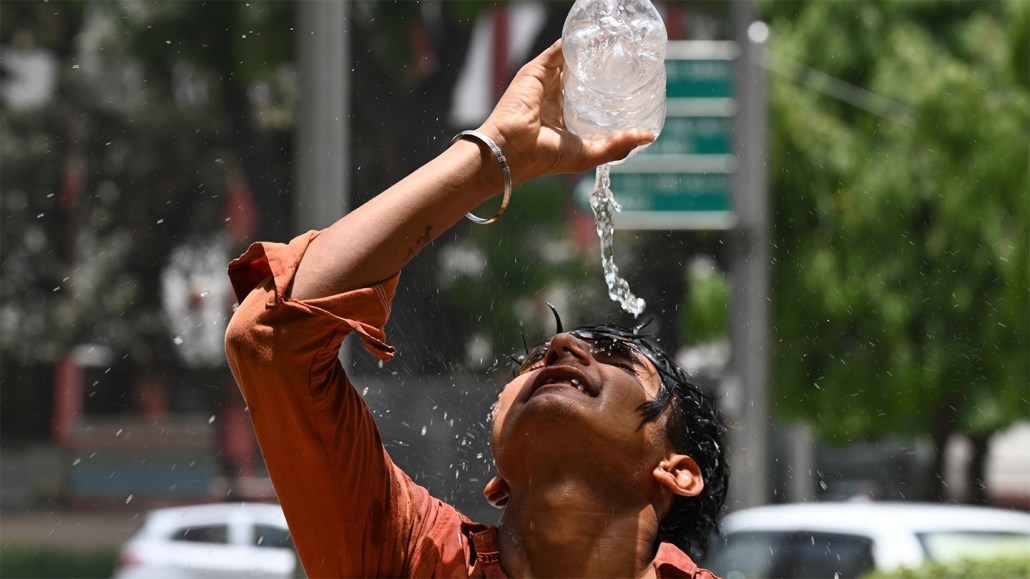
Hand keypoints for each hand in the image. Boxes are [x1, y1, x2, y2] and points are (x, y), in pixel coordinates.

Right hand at [477, 40, 654, 184]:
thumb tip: (649, 135)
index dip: (609, 93)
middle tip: (628, 63)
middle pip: (583, 77)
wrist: (513, 148)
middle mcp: (556, 98)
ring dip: (591, 51)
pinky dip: (574, 41)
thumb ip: (618, 145)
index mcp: (565, 119)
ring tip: (615, 44)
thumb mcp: (589, 153)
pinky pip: (558, 49)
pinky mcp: (537, 70)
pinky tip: (593, 36)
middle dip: (603, 69)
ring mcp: (546, 83)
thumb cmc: (546, 156)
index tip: (632, 87)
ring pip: (572, 60)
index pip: (590, 100)